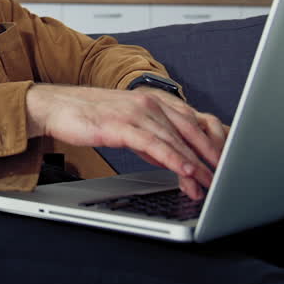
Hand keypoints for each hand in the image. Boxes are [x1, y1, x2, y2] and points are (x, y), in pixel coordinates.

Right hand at [25, 84, 227, 199]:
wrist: (56, 107)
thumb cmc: (90, 116)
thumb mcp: (129, 126)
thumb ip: (154, 140)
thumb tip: (175, 161)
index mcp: (155, 101)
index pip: (194, 121)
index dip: (213, 142)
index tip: (226, 163)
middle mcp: (150, 102)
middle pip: (192, 129)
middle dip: (212, 155)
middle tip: (227, 177)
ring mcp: (137, 112)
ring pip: (176, 139)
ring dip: (195, 163)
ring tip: (209, 183)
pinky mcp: (121, 124)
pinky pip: (154, 144)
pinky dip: (173, 158)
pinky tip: (184, 171)